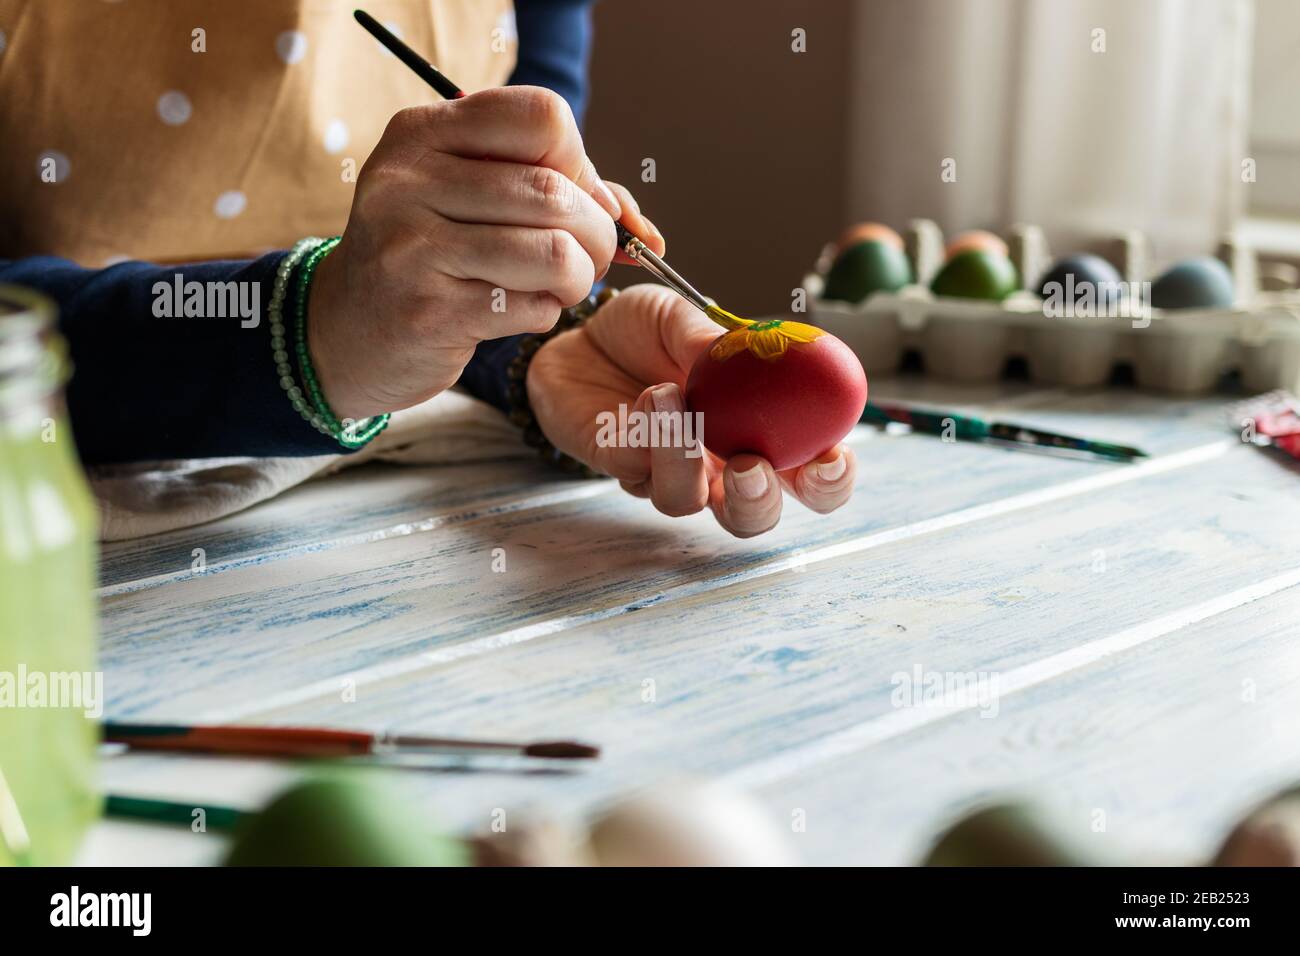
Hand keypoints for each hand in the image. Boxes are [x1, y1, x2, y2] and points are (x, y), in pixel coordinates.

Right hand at [307, 86, 664, 420]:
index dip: (579, 162)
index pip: (543, 117)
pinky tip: (516, 310)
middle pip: (556, 190)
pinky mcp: (429, 311)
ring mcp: (415, 247)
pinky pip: (532, 306)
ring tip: (557, 286)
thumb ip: (556, 189)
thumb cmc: (428, 258)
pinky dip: (544, 312)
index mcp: (423, 133)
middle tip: (587, 256)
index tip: (576, 196)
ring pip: (555, 252)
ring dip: (578, 278)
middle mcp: (410, 181)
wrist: (346, 332)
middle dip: (597, 233)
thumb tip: (639, 225)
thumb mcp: (472, 199)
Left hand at [526, 285, 857, 536]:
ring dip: (683, 455)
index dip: (830, 481)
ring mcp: (665, 473)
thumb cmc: (644, 330)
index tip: (832, 458)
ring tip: (670, 394)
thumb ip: (713, 339)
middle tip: (750, 466)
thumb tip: (752, 349)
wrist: (579, 333)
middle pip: (754, 517)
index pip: (807, 475)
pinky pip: (635, 468)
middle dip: (760, 502)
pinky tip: (646, 396)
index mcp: (758, 431)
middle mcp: (717, 466)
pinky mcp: (618, 467)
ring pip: (686, 503)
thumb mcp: (680, 316)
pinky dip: (644, 432)